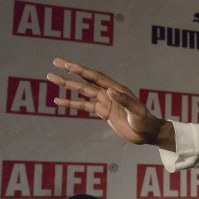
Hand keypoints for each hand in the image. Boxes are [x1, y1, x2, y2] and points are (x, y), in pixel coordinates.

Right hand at [47, 58, 175, 149]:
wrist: (148, 134)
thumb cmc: (145, 122)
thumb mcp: (137, 112)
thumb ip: (125, 101)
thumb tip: (109, 89)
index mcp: (117, 89)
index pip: (95, 77)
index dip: (82, 71)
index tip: (68, 65)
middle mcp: (109, 93)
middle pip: (85, 80)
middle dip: (70, 72)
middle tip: (54, 63)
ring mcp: (105, 102)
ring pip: (82, 91)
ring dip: (67, 85)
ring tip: (51, 77)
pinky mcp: (103, 112)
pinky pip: (84, 106)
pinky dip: (71, 102)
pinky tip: (58, 100)